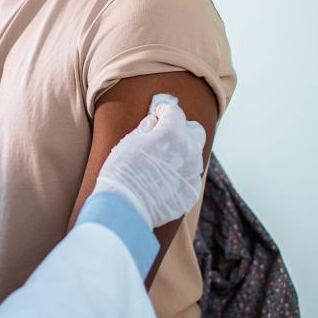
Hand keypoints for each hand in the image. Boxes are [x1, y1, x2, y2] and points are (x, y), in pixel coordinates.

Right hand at [91, 94, 205, 227]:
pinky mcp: (191, 192)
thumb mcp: (129, 142)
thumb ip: (146, 128)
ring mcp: (192, 173)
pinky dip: (178, 174)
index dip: (164, 109)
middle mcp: (189, 151)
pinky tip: (161, 180)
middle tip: (164, 133)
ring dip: (180, 152)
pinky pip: (188, 176)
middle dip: (182, 128)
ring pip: (192, 155)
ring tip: (159, 160)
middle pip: (195, 130)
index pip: (174, 111)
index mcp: (172, 134)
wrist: (124, 208)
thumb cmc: (122, 171)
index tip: (158, 112)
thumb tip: (154, 121)